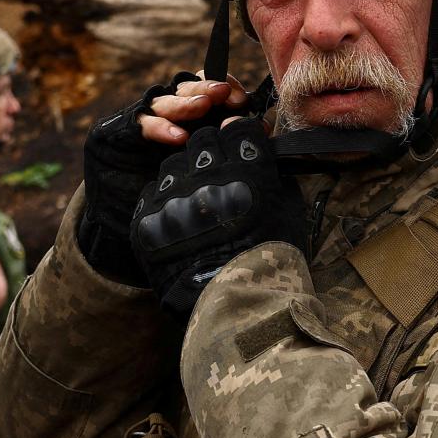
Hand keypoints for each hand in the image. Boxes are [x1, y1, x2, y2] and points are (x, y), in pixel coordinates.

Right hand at [79, 71, 243, 280]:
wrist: (123, 226)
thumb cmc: (172, 197)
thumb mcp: (205, 169)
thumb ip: (228, 147)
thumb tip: (261, 130)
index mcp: (188, 119)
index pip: (207, 91)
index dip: (225, 90)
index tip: (242, 101)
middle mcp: (165, 116)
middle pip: (185, 89)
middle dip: (206, 89)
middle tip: (224, 93)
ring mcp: (140, 123)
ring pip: (162, 101)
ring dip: (184, 103)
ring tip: (203, 108)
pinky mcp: (116, 133)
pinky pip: (138, 124)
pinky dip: (158, 128)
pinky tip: (177, 138)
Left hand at [130, 120, 308, 315]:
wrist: (238, 309)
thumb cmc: (272, 260)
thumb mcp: (289, 210)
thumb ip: (273, 175)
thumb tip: (263, 156)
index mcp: (246, 169)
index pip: (236, 128)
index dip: (239, 137)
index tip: (240, 147)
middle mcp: (206, 177)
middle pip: (201, 141)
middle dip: (211, 152)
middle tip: (219, 175)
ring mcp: (172, 198)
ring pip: (172, 165)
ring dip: (186, 177)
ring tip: (198, 203)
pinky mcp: (148, 222)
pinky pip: (152, 195)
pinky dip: (166, 204)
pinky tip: (181, 223)